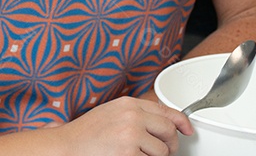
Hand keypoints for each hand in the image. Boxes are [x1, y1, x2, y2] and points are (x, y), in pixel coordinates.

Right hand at [57, 96, 192, 155]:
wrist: (67, 146)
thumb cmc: (87, 134)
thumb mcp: (112, 114)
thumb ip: (136, 115)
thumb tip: (163, 123)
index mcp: (128, 104)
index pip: (166, 110)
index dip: (182, 121)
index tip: (188, 130)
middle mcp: (132, 116)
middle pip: (169, 131)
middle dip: (170, 145)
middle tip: (162, 152)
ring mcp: (131, 134)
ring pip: (162, 151)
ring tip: (136, 155)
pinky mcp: (129, 153)